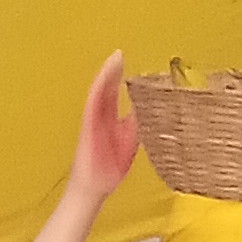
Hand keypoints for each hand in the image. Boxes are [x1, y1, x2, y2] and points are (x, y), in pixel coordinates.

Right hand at [71, 48, 137, 202]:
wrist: (93, 187)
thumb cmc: (109, 169)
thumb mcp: (132, 140)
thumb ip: (139, 123)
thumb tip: (153, 108)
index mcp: (110, 120)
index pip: (115, 95)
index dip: (121, 79)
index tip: (130, 65)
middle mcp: (100, 117)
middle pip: (107, 89)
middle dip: (114, 71)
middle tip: (121, 54)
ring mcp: (93, 119)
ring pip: (100, 91)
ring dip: (107, 73)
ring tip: (116, 56)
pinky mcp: (88, 124)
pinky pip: (93, 101)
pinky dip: (99, 86)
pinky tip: (106, 74)